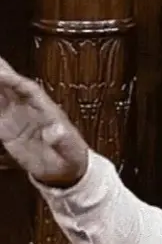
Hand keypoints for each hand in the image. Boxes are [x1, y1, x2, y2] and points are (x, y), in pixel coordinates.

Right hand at [0, 57, 88, 186]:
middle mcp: (31, 110)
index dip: (14, 80)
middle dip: (1, 71)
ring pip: (0, 96)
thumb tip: (54, 131)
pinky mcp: (8, 131)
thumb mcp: (71, 153)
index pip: (29, 90)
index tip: (0, 73)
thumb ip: (63, 141)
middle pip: (12, 86)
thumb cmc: (72, 160)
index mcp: (48, 111)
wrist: (65, 172)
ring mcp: (19, 119)